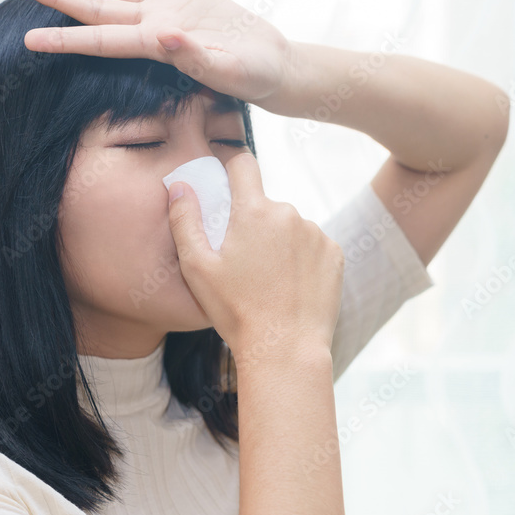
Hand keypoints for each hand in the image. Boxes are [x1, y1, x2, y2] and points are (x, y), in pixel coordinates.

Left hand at [18, 0, 292, 104]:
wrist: (274, 65)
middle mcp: (153, 25)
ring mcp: (166, 7)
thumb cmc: (255, 75)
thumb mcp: (231, 69)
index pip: (101, 40)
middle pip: (96, 9)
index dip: (64, 40)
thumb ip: (198, 56)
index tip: (29, 40)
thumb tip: (165, 38)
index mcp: (158, 44)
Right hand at [165, 153, 343, 361]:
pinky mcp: (334, 254)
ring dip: (280, 243)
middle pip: (265, 205)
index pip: (243, 164)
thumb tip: (180, 185)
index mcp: (254, 211)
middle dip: (254, 223)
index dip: (231, 165)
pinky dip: (302, 259)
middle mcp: (289, 213)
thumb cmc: (236, 312)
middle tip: (244, 262)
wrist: (286, 350)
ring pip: (290, 227)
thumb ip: (184, 220)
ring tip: (269, 281)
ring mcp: (316, 233)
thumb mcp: (196, 268)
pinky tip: (291, 287)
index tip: (227, 178)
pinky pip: (313, 246)